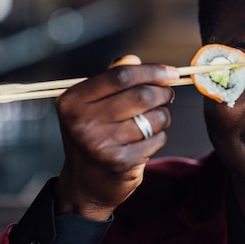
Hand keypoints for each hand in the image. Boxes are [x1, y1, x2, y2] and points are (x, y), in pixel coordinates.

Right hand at [54, 55, 178, 220]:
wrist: (86, 184)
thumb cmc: (94, 136)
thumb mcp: (92, 105)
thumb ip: (112, 79)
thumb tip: (134, 59)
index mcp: (73, 101)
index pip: (121, 76)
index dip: (151, 71)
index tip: (171, 72)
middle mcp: (83, 122)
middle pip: (142, 95)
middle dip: (163, 93)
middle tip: (167, 95)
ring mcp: (101, 144)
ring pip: (154, 118)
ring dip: (163, 116)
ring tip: (154, 120)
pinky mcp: (121, 162)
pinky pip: (157, 139)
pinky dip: (159, 137)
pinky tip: (146, 141)